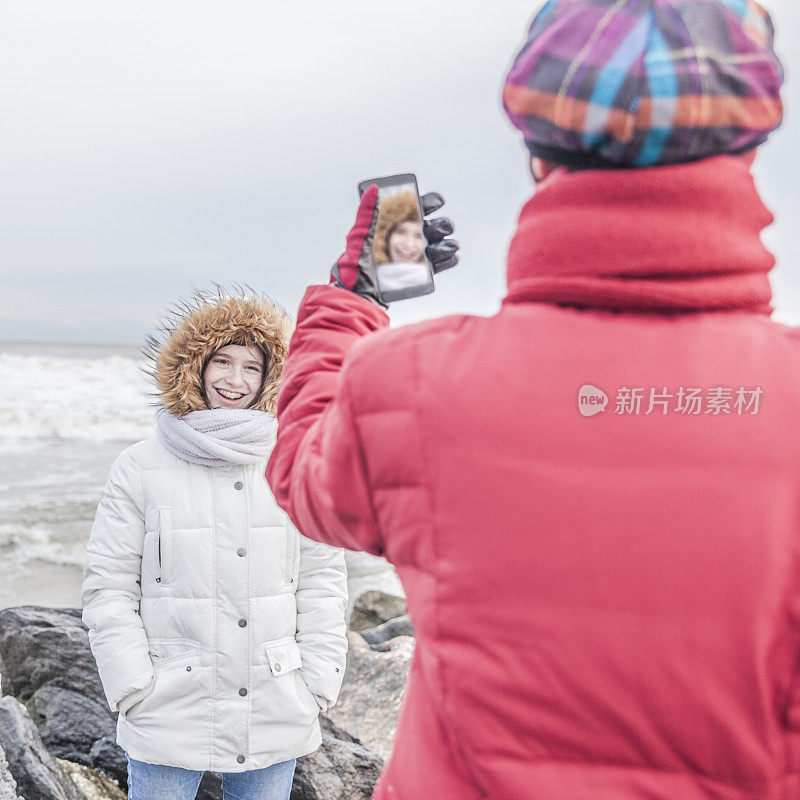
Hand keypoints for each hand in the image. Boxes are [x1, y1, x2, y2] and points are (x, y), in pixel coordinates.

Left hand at [329, 184, 458, 306]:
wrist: (360, 295)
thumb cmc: (355, 263)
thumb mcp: (359, 236)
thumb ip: (367, 213)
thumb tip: (373, 189)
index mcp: (396, 224)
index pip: (417, 208)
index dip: (429, 202)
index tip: (435, 203)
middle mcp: (409, 238)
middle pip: (432, 226)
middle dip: (441, 225)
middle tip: (437, 229)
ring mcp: (415, 256)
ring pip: (438, 245)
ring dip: (447, 243)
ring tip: (447, 246)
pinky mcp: (419, 273)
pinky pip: (438, 265)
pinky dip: (448, 260)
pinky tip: (451, 257)